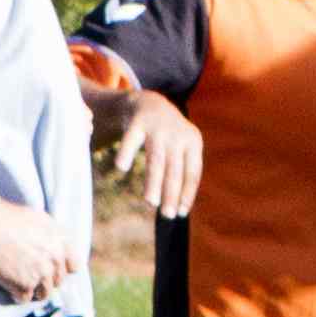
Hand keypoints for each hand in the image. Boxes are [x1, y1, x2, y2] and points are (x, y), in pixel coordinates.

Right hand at [0, 197, 75, 304]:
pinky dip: (17, 295)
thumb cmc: (9, 217)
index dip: (61, 269)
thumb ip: (53, 236)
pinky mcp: (24, 285)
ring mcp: (41, 274)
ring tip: (20, 284)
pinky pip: (25, 299)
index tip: (50, 269)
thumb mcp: (40, 220)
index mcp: (62, 242)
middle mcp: (56, 259)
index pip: (74, 267)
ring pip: (44, 293)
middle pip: (58, 281)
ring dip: (34, 291)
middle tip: (29, 275)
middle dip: (46, 280)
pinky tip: (9, 288)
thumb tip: (57, 248)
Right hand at [104, 91, 200, 218]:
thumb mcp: (181, 148)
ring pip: (156, 159)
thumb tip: (180, 208)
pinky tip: (122, 167)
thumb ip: (181, 171)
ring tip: (151, 202)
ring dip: (154, 181)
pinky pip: (131, 139)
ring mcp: (158, 128)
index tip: (182, 213)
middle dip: (172, 193)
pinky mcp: (138, 122)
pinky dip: (126, 152)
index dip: (188, 193)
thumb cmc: (167, 136)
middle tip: (168, 215)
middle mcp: (178, 135)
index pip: (193, 173)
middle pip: (175, 169)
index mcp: (193, 143)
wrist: (148, 102)